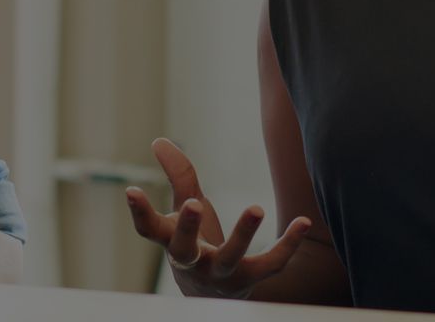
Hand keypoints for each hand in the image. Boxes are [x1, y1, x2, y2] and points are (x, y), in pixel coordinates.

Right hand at [123, 137, 311, 299]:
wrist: (214, 294)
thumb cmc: (195, 242)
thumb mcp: (184, 209)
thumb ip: (178, 177)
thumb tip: (159, 140)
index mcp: (171, 242)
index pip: (149, 230)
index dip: (139, 212)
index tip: (131, 190)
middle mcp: (192, 262)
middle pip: (185, 248)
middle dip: (188, 227)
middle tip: (194, 203)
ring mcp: (220, 275)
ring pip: (230, 258)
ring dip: (241, 234)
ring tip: (256, 207)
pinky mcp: (249, 280)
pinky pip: (270, 265)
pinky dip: (287, 245)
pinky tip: (304, 222)